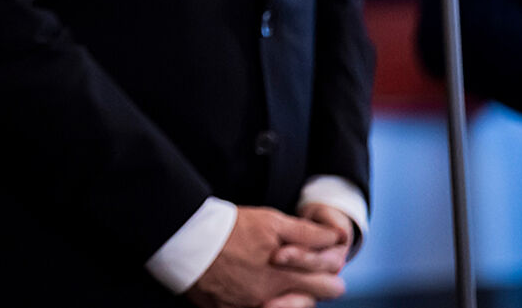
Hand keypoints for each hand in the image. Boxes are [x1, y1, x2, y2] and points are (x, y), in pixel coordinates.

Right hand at [185, 207, 346, 307]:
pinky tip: (251, 286)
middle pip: (311, 301)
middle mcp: (271, 299)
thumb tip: (337, 237)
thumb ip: (307, 233)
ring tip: (275, 277)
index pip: (330, 286)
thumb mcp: (270, 222)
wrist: (183, 239)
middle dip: (315, 286)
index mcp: (286, 277)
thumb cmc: (228, 227)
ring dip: (289, 296)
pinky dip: (261, 301)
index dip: (328, 271)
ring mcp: (250, 307)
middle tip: (301, 270)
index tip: (320, 262)